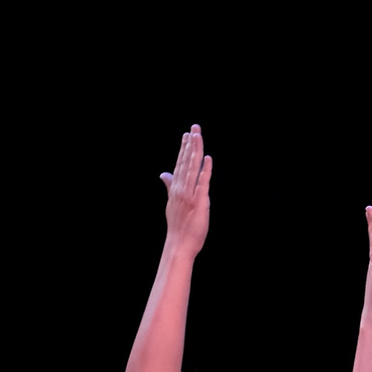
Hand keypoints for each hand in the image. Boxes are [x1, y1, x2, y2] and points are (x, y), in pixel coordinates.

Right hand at [160, 125, 212, 254]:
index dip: (184, 148)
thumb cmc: (178, 225)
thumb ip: (169, 185)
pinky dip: (205, 171)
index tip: (187, 134)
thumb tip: (163, 174)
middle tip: (195, 127)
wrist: (179, 244)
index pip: (180, 164)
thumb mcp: (171, 202)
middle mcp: (181, 188)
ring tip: (198, 136)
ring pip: (193, 168)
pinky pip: (202, 183)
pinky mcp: (199, 202)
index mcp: (176, 188)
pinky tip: (208, 159)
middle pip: (186, 162)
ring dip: (196, 151)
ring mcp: (189, 195)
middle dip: (191, 144)